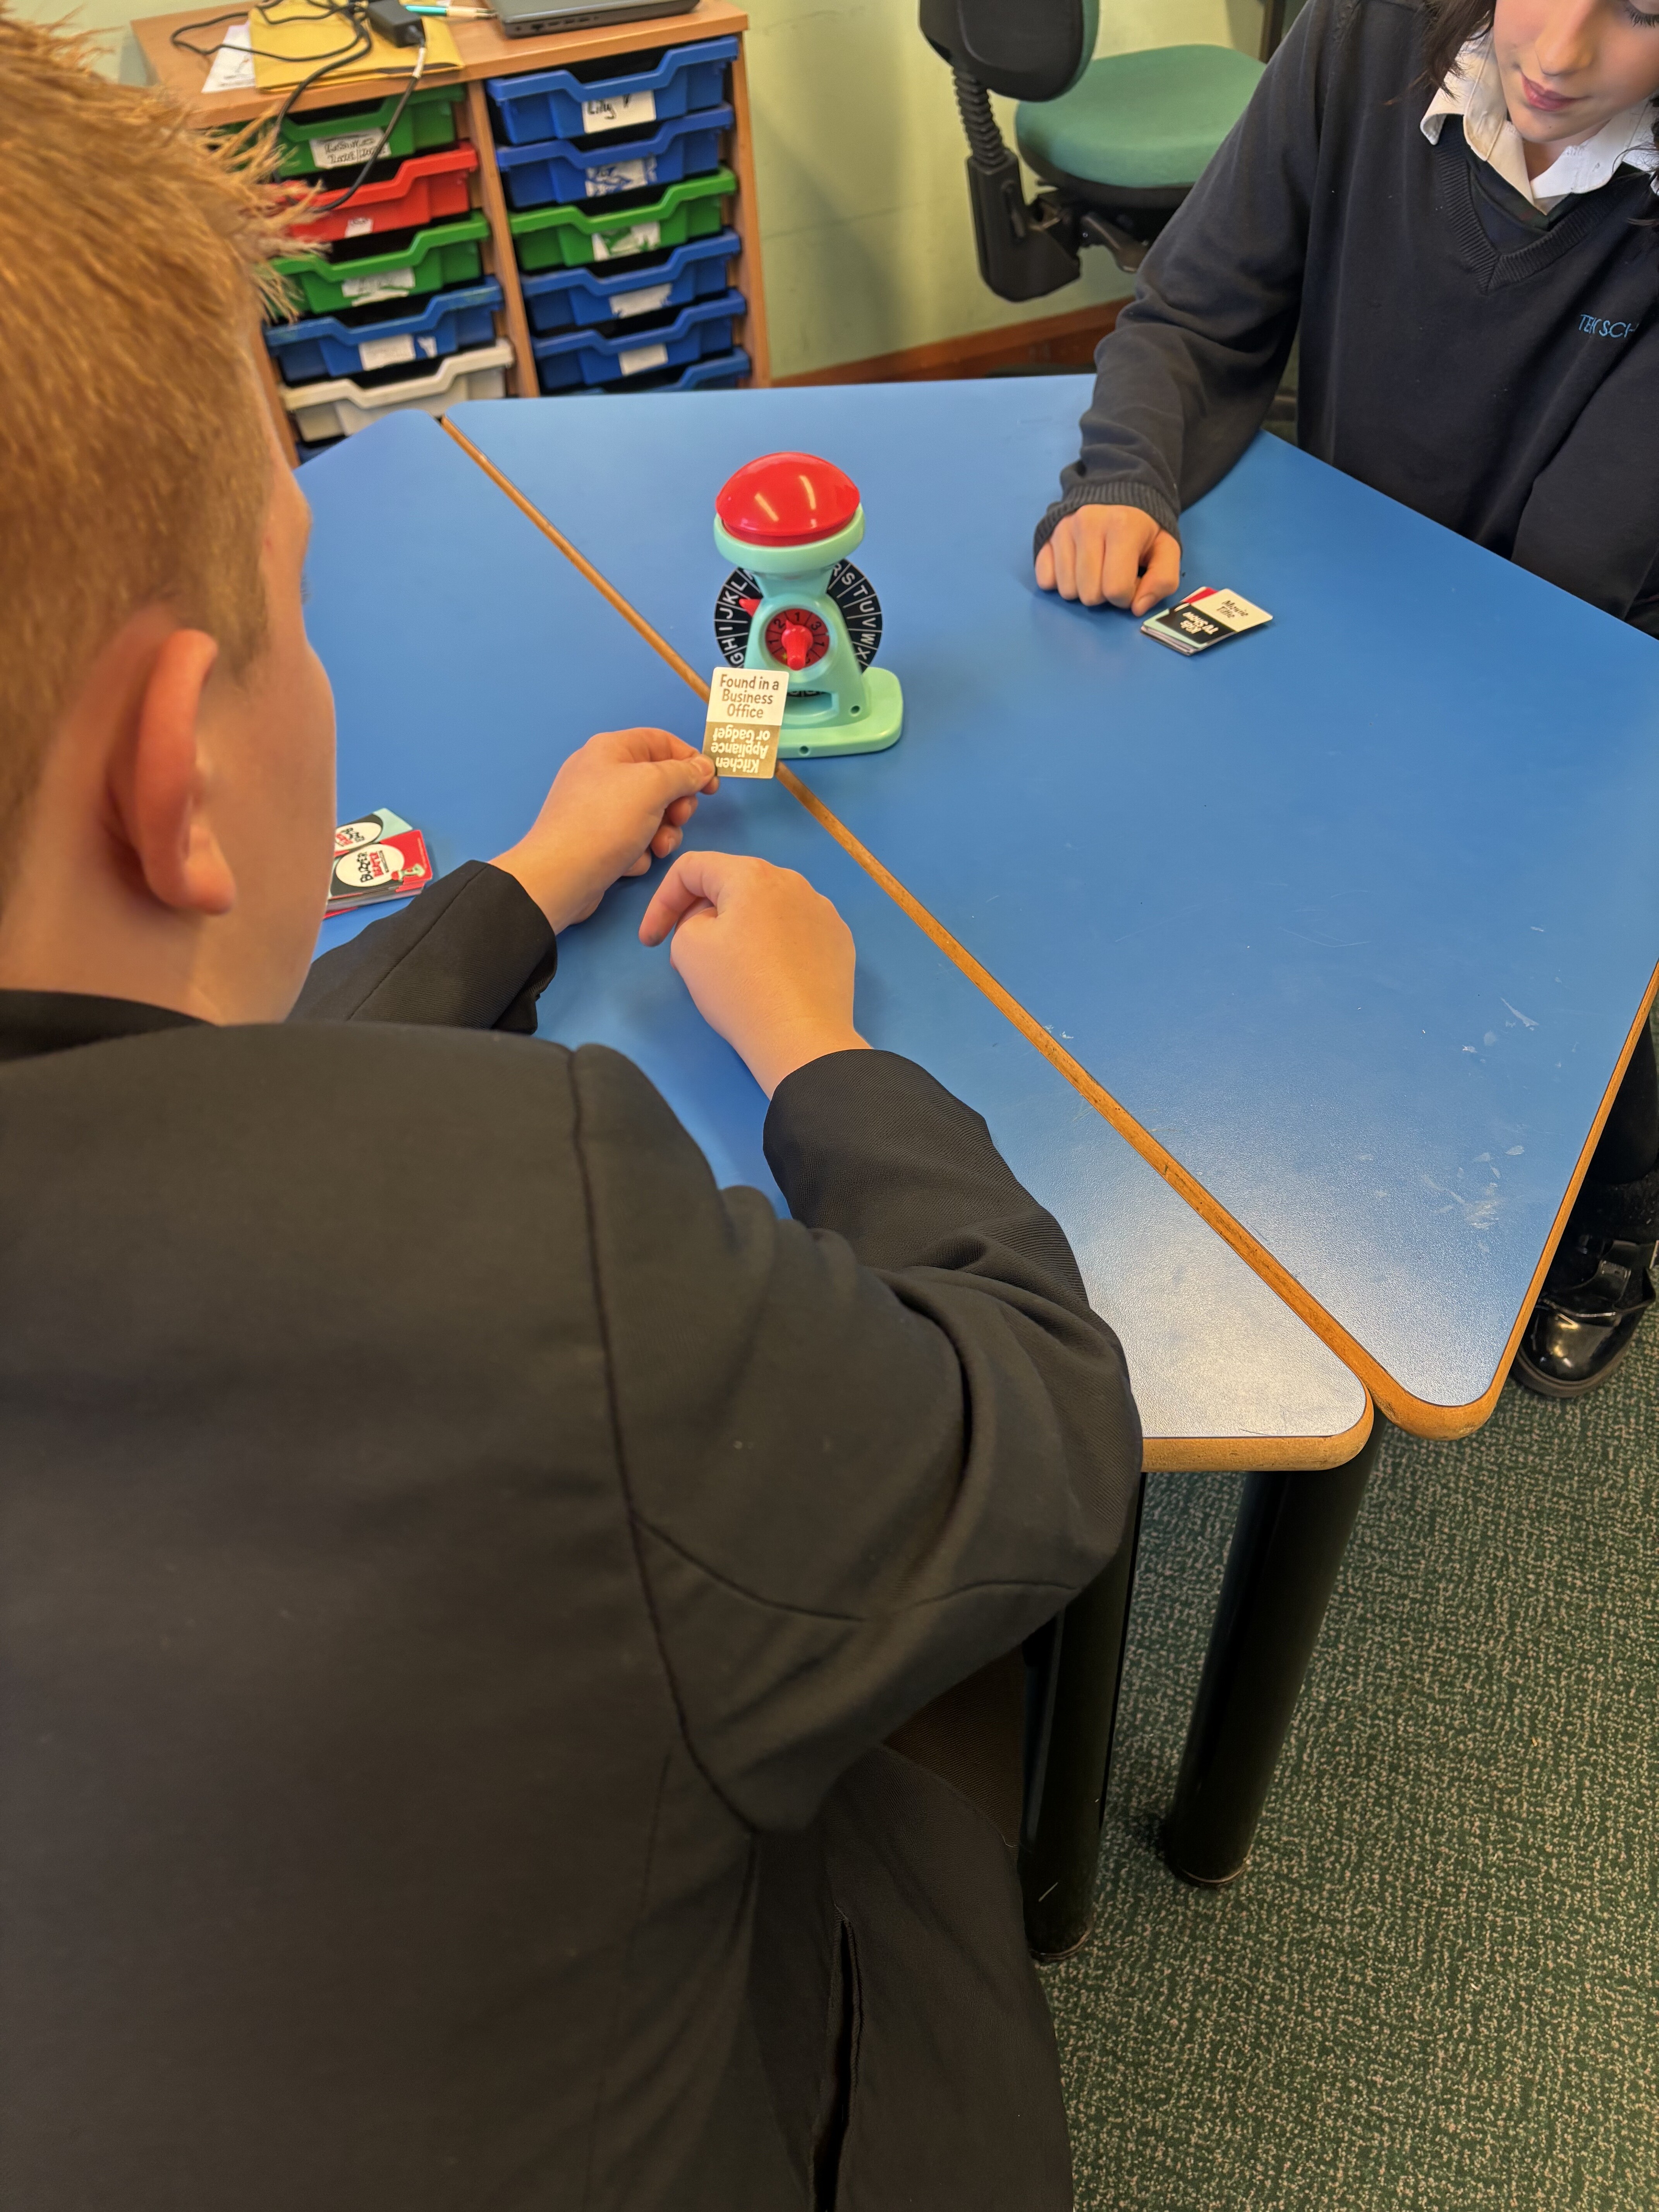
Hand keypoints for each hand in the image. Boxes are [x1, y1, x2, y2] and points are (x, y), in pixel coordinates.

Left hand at [492, 727, 716, 931]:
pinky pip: (633, 839)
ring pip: (651, 815)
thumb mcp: (653, 786)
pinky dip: (638, 851)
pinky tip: (628, 863)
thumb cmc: (606, 822)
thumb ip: (683, 773)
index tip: (711, 785)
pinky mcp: (597, 840)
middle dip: (676, 804)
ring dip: (662, 833)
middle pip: (659, 781)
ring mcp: (598, 809)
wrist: (560, 876)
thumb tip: (703, 767)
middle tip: (679, 819)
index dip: (690, 760)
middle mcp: (603, 774)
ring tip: (656, 848)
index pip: (661, 742)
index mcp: (611, 749)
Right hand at [639, 851, 868, 1096]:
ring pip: (765, 908)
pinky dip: (773, 945)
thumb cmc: (739, 990)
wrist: (803, 1040)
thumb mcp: (687, 949)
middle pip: (732, 886)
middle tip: (684, 956)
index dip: (662, 901)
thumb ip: (687, 921)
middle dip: (700, 915)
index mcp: (752, 875)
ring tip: (728, 968)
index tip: (651, 941)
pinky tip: (769, 977)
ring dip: (738, 929)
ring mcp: (822, 910)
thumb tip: (714, 924)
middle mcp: (793, 882)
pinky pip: (794, 930)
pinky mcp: (838, 940)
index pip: (692, 868)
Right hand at [1034, 504, 1180, 614]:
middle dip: (1103, 595)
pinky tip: (1075, 567)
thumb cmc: (1143, 529)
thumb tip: (1137, 608)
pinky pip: (1046, 580)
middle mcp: (1087, 524)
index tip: (1131, 581)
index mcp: (1122, 527)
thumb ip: (1162, 580)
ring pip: (1067, 591)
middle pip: (1089, 595)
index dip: (1126, 596)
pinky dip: (1060, 581)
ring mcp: (1063, 530)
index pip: (1116, 589)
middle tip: (1111, 575)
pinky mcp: (1046, 537)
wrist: (1116, 494)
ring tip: (1095, 569)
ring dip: (1082, 590)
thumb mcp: (1166, 550)